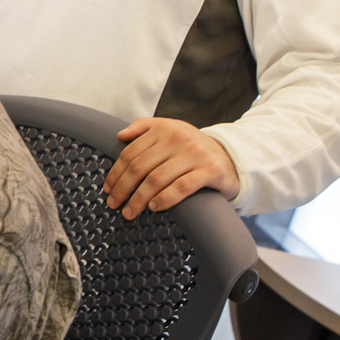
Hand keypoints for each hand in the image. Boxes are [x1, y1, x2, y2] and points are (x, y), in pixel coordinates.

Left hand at [104, 117, 240, 218]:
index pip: (131, 152)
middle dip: (123, 188)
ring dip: (139, 199)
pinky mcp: (211, 170)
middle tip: (114, 204)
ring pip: (157, 179)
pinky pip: (181, 187)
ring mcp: (196, 154)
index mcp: (165, 128)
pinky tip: (154, 207)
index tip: (108, 189)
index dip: (116, 173)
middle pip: (140, 167)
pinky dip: (164, 199)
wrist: (231, 157)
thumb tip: (120, 134)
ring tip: (130, 211)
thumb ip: (145, 127)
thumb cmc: (193, 149)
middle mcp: (179, 138)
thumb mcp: (171, 130)